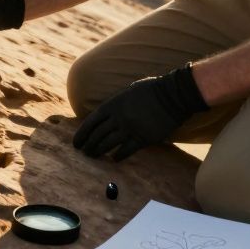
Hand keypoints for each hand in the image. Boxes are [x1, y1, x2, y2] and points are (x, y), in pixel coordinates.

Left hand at [73, 64, 208, 160]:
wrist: (173, 96)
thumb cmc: (151, 90)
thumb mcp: (128, 90)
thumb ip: (115, 103)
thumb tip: (106, 113)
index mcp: (113, 104)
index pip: (91, 122)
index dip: (81, 134)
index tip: (76, 143)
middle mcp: (118, 118)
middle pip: (97, 136)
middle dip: (88, 146)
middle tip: (84, 152)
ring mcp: (130, 129)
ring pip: (108, 144)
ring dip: (99, 152)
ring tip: (94, 156)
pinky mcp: (143, 138)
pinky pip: (126, 151)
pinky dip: (118, 156)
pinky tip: (114, 159)